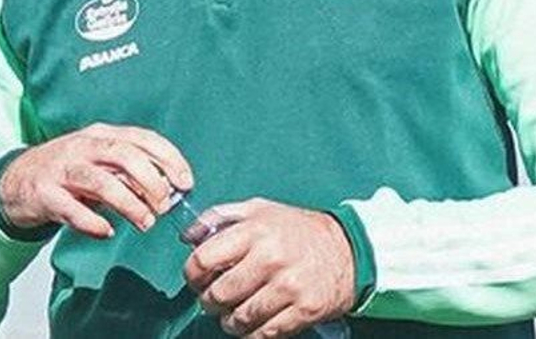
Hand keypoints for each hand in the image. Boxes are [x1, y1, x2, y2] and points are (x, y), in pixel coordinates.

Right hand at [0, 122, 191, 237]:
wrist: (17, 180)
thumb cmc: (69, 172)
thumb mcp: (101, 163)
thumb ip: (130, 173)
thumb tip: (168, 191)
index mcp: (101, 135)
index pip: (141, 138)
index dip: (168, 159)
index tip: (185, 182)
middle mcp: (82, 147)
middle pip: (124, 156)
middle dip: (151, 181)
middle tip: (164, 206)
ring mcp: (62, 170)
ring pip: (101, 182)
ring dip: (129, 204)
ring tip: (145, 223)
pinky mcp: (45, 194)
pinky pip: (72, 210)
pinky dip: (93, 223)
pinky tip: (106, 231)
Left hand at [183, 198, 355, 337]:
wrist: (348, 249)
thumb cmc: (296, 229)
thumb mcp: (258, 209)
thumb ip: (220, 217)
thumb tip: (188, 236)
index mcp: (254, 231)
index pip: (204, 260)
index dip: (192, 275)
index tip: (195, 280)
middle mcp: (271, 258)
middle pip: (219, 294)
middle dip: (209, 302)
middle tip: (213, 301)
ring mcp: (289, 287)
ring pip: (241, 318)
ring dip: (230, 321)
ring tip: (231, 315)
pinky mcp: (305, 310)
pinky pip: (266, 333)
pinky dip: (253, 334)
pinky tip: (252, 325)